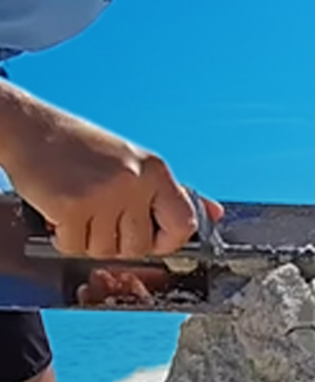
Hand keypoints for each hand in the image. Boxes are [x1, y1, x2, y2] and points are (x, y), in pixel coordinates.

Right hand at [0, 85, 222, 258]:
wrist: (32, 129)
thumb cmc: (81, 147)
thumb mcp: (134, 161)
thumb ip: (171, 193)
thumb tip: (215, 214)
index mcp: (154, 170)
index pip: (184, 223)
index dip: (169, 240)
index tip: (152, 238)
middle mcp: (134, 181)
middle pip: (140, 247)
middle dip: (118, 241)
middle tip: (101, 217)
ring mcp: (103, 194)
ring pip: (106, 252)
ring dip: (89, 240)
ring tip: (81, 210)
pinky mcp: (72, 206)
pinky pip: (74, 248)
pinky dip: (64, 238)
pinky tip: (62, 213)